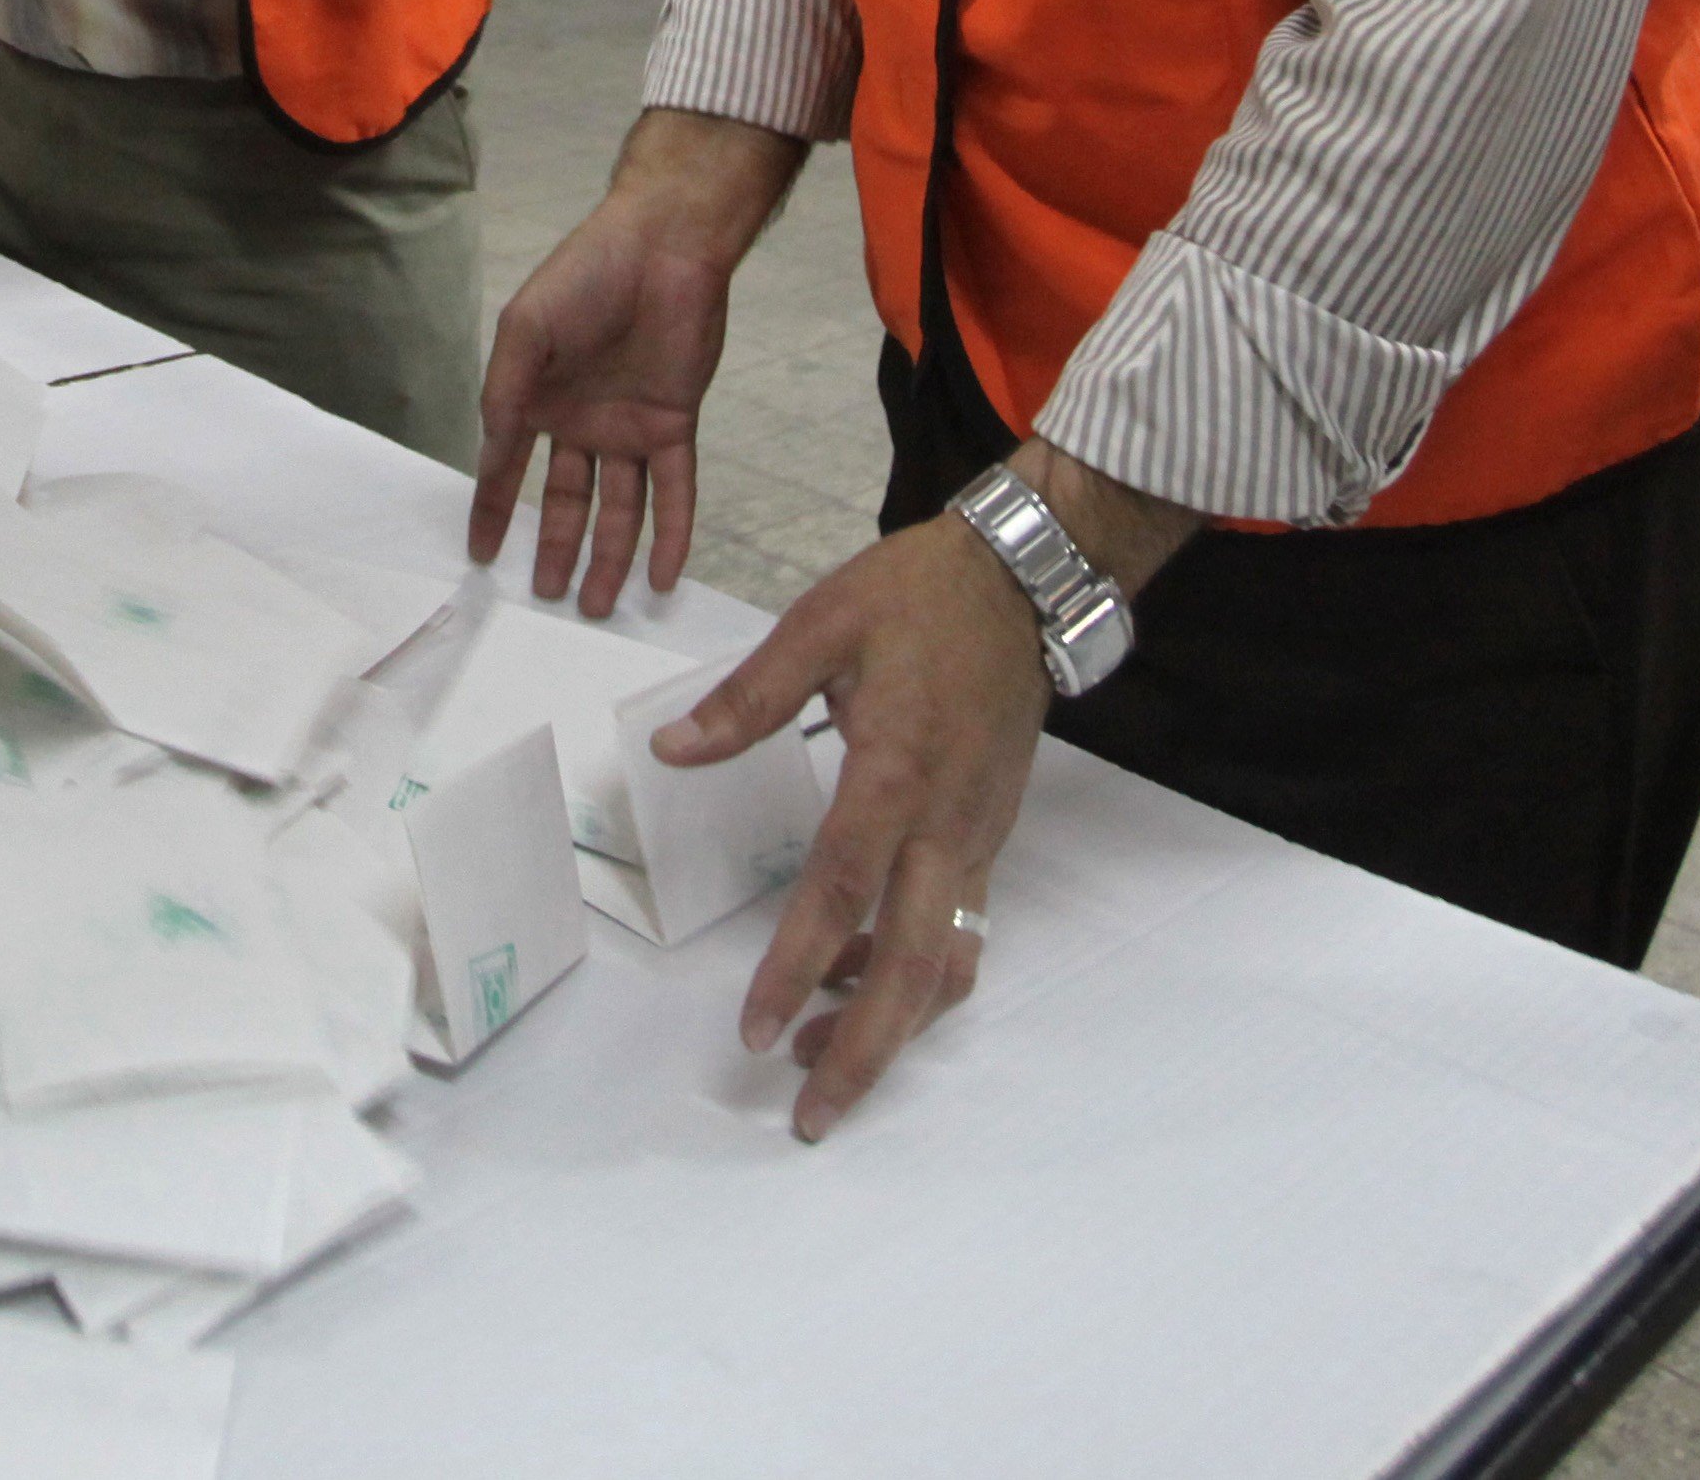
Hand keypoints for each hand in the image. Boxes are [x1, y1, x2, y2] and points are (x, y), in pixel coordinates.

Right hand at [467, 109, 797, 613]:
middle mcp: (580, 422)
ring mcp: (628, 427)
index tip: (480, 556)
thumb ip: (505, 391)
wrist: (663, 246)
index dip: (491, 511)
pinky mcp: (673, 424)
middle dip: (555, 550)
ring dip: (609, 557)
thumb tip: (489, 449)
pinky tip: (662, 578)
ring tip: (596, 606)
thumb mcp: (526, 330)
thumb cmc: (586, 275)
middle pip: (566, 502)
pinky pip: (674, 491)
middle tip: (547, 599)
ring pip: (619, 508)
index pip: (506, 468)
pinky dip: (671, 535)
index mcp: (535, 397)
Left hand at [656, 515, 1049, 1139]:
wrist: (1026, 585)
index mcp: (896, 771)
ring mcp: (975, 839)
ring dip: (890, 1028)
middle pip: (915, 968)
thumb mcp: (823, 624)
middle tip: (810, 1115)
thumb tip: (673, 751)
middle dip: (865, 1053)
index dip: (798, 967)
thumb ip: (749, 697)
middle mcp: (946, 823)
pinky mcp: (987, 840)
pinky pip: (958, 934)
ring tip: (820, 1061)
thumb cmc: (919, 597)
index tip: (757, 1031)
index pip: (842, 890)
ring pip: (947, 966)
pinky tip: (857, 981)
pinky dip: (914, 977)